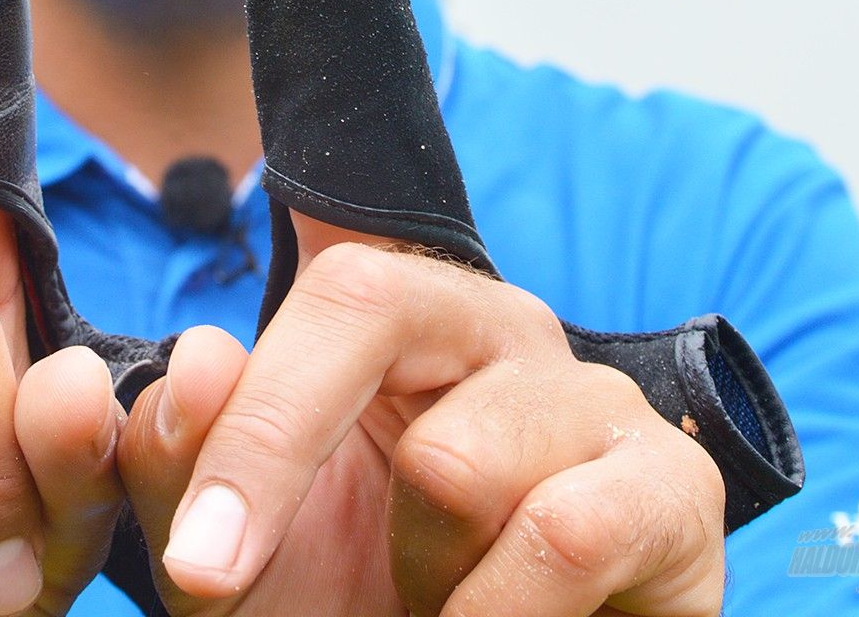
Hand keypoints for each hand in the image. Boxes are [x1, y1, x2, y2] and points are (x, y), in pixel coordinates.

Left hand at [119, 216, 726, 616]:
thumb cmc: (354, 598)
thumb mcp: (242, 544)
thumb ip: (185, 454)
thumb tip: (202, 360)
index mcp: (391, 312)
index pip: (329, 276)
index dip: (258, 398)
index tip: (202, 553)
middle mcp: (495, 320)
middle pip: (367, 309)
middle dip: (283, 470)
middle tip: (264, 583)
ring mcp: (590, 392)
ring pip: (454, 458)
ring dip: (420, 572)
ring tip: (440, 596)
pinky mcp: (672, 484)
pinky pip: (560, 535)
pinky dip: (497, 614)